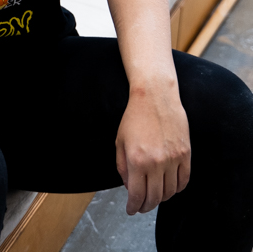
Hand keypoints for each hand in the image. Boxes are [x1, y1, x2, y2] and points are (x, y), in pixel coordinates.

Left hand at [116, 82, 190, 214]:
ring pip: (170, 192)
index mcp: (137, 160)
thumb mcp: (120, 141)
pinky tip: (170, 187)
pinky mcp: (185, 154)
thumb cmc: (135, 117)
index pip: (137, 195)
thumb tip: (129, 187)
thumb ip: (122, 166)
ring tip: (155, 195)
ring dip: (162, 198)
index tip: (131, 210)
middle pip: (155, 198)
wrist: (155, 96)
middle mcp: (156, 163)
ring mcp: (173, 159)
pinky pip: (184, 180)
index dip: (133, 206)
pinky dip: (177, 188)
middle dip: (146, 206)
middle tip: (142, 206)